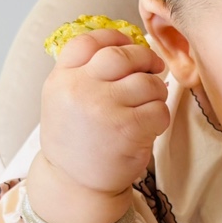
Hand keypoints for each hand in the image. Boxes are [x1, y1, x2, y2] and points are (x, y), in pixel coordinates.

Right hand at [27, 29, 168, 222]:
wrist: (73, 185)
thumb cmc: (75, 142)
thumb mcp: (63, 101)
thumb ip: (83, 74)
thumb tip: (124, 45)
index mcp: (61, 79)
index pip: (88, 41)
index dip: (114, 37)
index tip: (127, 43)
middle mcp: (79, 89)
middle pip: (122, 54)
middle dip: (145, 59)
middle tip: (153, 69)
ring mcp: (103, 107)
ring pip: (147, 82)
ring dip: (157, 92)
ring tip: (150, 104)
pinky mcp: (127, 128)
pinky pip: (158, 109)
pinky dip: (160, 117)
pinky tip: (149, 126)